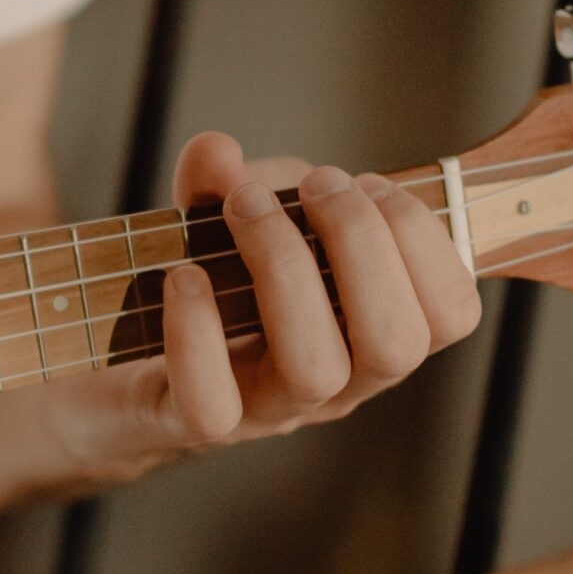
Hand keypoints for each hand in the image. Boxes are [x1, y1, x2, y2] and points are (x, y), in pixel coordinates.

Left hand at [54, 131, 480, 489]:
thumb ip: (231, 177)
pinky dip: (198, 330)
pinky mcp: (192, 421)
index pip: (450, 315)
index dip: (426, 241)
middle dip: (362, 243)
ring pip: (315, 369)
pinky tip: (184, 274)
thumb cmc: (209, 280)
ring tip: (245, 207)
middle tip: (317, 184)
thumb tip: (218, 153)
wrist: (121, 358)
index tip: (373, 183)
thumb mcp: (233, 213)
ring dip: (285, 267)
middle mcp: (337, 382)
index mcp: (371, 331)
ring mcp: (268, 409)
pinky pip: (212, 401)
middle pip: (395, 342)